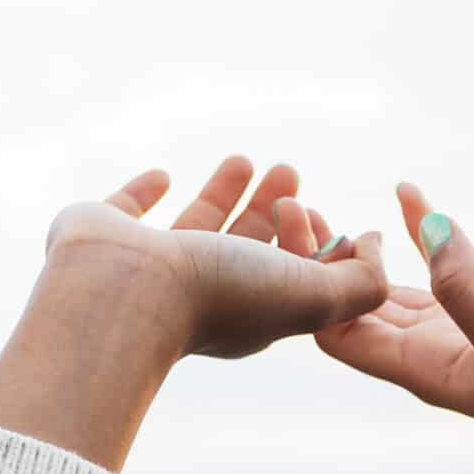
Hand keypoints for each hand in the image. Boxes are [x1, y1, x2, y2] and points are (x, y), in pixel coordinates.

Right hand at [42, 156, 389, 362]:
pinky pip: (127, 212)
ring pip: (194, 230)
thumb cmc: (219, 296)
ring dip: (223, 196)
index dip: (310, 246)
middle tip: (291, 171)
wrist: (125, 295)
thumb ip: (360, 283)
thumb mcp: (313, 296)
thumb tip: (371, 247)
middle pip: (245, 250)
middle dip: (272, 212)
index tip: (321, 212)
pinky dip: (144, 193)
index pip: (286, 278)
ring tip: (245, 159)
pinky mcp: (103, 240)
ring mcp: (148, 271)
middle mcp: (198, 297)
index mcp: (246, 314)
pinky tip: (161, 175)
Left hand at [315, 182, 473, 456]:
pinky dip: (422, 228)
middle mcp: (433, 349)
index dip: (311, 282)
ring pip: (390, 285)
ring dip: (356, 247)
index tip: (305, 226)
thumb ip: (470, 288)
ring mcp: (465, 325)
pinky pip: (446, 262)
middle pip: (352, 306)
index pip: (339, 330)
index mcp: (423, 368)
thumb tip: (428, 228)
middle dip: (317, 261)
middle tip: (292, 199)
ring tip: (321, 201)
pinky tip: (408, 191)